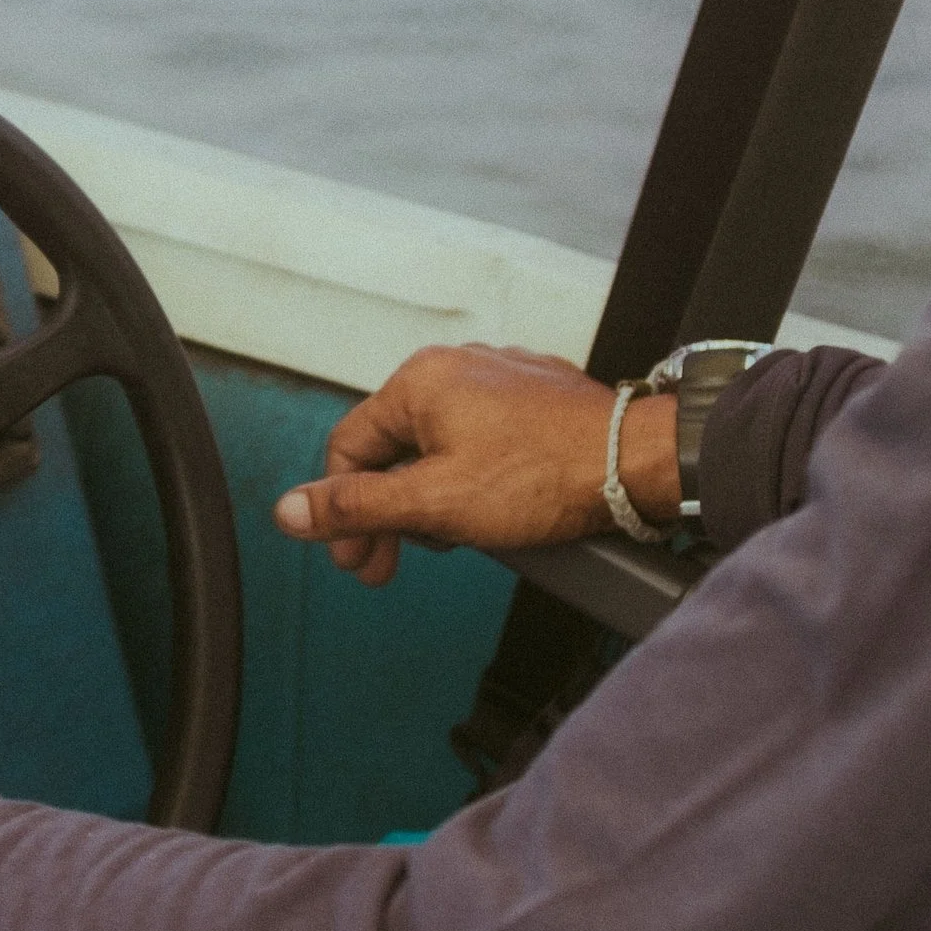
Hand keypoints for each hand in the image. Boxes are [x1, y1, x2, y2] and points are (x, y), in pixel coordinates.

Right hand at [273, 345, 678, 585]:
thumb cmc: (548, 474)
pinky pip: (480, 440)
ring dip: (431, 498)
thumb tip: (292, 511)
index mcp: (420, 382)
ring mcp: (499, 379)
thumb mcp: (433, 502)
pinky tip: (492, 511)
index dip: (342, 511)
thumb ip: (356, 506)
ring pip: (437, 446)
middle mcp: (456, 368)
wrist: (639, 463)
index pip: (348, 448)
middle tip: (388, 563)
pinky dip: (471, 478)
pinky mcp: (535, 398)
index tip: (354, 555)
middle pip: (393, 448)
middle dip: (387, 513)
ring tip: (454, 537)